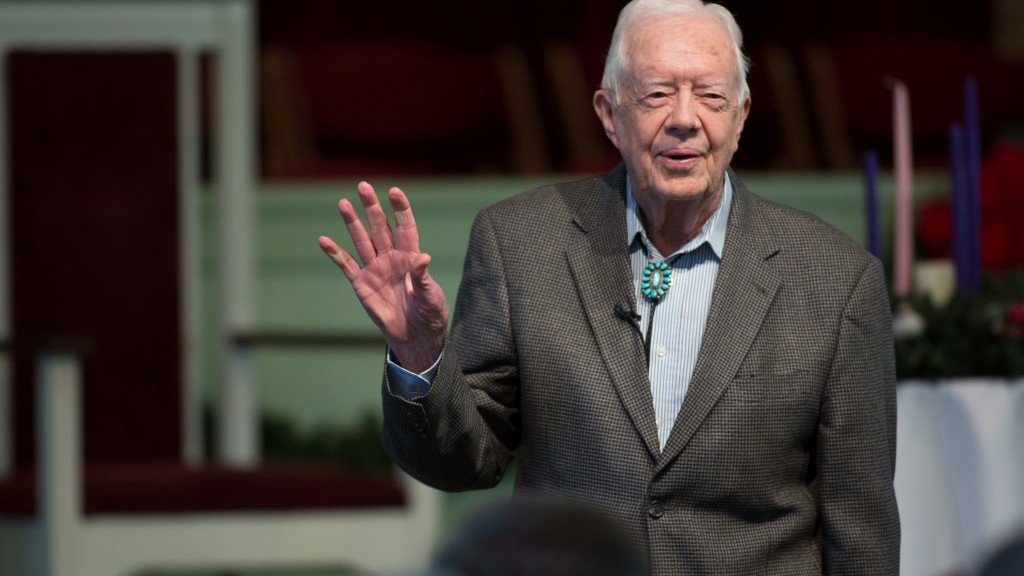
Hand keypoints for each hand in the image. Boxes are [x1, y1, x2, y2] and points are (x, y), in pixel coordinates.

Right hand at [319, 181, 448, 372]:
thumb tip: (423, 258)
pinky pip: (346, 265)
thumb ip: (424, 278)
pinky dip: (335, 253)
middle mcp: (391, 258)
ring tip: (343, 203)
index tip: (394, 191)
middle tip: (363, 186)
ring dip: (352, 222)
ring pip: (361, 240)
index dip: (400, 210)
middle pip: (380, 228)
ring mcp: (375, 269)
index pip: (405, 228)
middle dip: (372, 207)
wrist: (414, 337)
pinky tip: (324, 240)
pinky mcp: (362, 284)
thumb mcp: (431, 297)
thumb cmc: (429, 315)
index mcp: (411, 258)